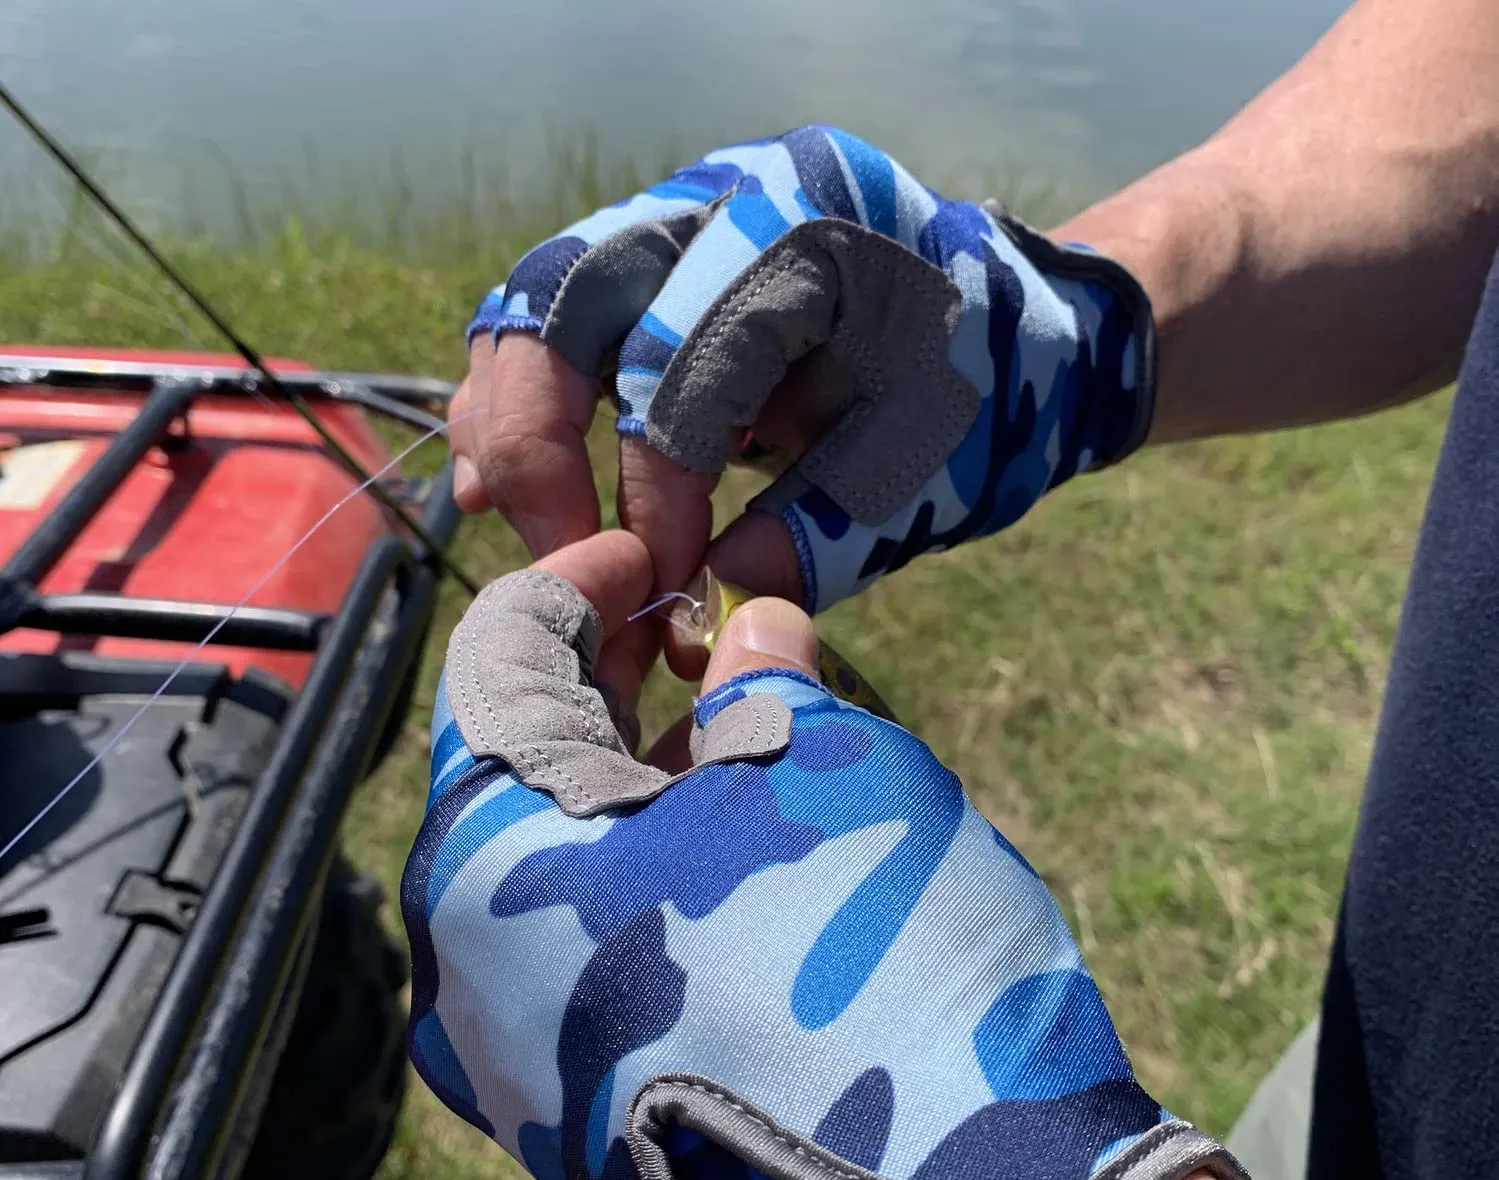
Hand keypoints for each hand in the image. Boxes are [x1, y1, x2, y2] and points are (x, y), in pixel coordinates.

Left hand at [403, 535, 1245, 1179]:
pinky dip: (645, 886)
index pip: (496, 663)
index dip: (580, 583)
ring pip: (550, 875)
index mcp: (486, 860)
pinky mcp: (579, 1125)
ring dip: (633, 787)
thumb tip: (752, 632)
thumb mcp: (829, 774)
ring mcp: (516, 1063)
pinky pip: (580, 962)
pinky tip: (737, 856)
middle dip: (608, 687)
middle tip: (701, 636)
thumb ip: (764, 681)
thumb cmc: (881, 965)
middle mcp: (463, 969)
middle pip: (515, 773)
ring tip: (737, 734)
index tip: (656, 555)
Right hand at [452, 125, 1155, 617]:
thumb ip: (822, 534)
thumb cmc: (985, 395)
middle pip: (571, 297)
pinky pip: (553, 325)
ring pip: (539, 303)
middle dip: (542, 442)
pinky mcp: (655, 270)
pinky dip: (520, 406)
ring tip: (519, 529)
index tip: (663, 590)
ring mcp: (680, 222)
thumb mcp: (927, 472)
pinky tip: (502, 489)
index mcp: (811, 224)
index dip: (659, 488)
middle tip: (561, 564)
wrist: (1014, 334)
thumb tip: (707, 604)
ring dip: (513, 424)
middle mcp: (725, 197)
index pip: (687, 360)